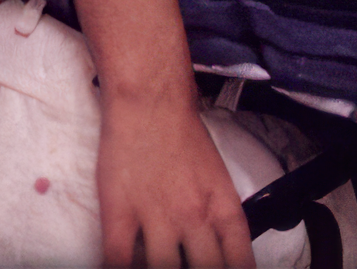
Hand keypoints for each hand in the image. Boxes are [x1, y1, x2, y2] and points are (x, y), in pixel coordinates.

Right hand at [97, 92, 253, 267]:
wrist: (152, 104)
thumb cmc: (184, 136)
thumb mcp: (215, 177)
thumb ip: (215, 213)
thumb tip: (211, 246)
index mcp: (222, 206)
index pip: (238, 259)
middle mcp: (194, 218)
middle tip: (190, 266)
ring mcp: (156, 219)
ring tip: (159, 265)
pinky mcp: (119, 215)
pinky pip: (118, 262)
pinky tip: (124, 268)